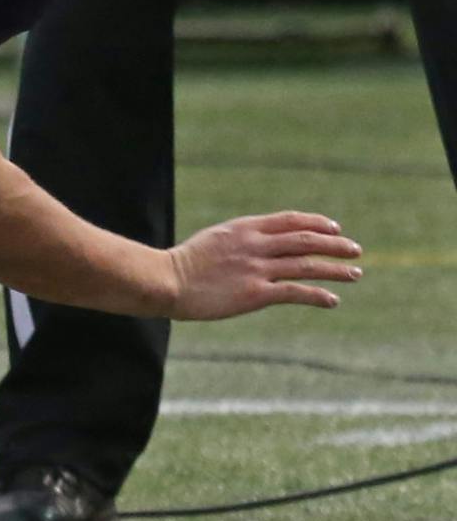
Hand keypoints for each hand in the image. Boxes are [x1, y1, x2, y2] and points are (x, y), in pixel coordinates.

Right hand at [165, 211, 361, 319]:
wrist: (166, 280)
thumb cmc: (185, 263)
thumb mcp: (214, 240)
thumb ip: (240, 240)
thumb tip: (261, 244)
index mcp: (243, 228)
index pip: (290, 220)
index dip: (316, 222)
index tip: (334, 227)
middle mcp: (254, 244)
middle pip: (305, 240)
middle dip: (335, 244)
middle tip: (355, 250)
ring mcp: (256, 268)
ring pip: (307, 265)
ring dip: (335, 269)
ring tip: (355, 273)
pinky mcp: (255, 293)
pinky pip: (295, 292)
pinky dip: (318, 295)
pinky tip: (332, 300)